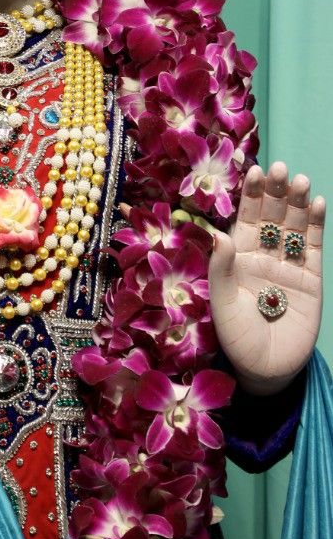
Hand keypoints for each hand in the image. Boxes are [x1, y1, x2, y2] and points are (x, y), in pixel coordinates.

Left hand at [208, 162, 324, 394]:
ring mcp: (289, 265)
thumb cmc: (237, 339)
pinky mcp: (312, 278)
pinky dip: (316, 224)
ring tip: (300, 181)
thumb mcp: (222, 305)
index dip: (250, 196)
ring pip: (294, 226)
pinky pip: (313, 247)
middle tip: (280, 168)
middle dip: (275, 192)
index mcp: (237, 258)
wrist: (267, 370)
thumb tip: (220, 233)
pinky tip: (318, 203)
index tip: (253, 171)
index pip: (245, 219)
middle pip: (272, 216)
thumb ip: (221, 270)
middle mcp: (263, 256)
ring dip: (298, 202)